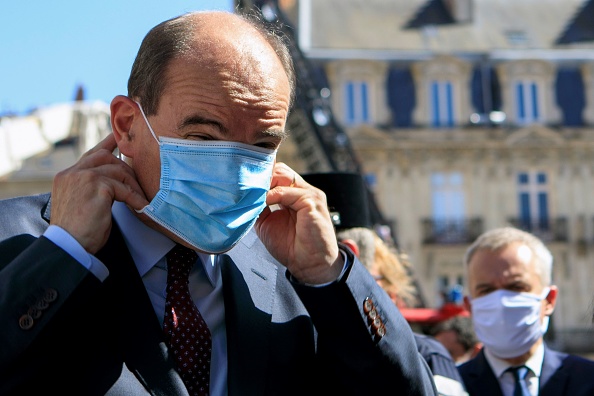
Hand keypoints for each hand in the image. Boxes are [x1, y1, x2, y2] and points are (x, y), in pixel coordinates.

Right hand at [50, 134, 147, 253]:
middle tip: (138, 183)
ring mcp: (84, 177)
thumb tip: (114, 184)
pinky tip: (141, 207)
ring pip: (117, 170)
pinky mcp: (97, 186)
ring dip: (133, 185)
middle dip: (125, 167)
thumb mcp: (82, 203)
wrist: (69, 246)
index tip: (118, 137)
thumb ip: (92, 188)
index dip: (106, 144)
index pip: (90, 154)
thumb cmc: (78, 232)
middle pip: (106, 157)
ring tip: (141, 199)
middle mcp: (72, 173)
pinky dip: (135, 198)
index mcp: (67, 176)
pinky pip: (123, 188)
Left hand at [255, 163, 342, 283]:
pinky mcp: (312, 202)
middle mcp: (304, 191)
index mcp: (295, 195)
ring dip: (265, 184)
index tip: (242, 184)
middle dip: (262, 177)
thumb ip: (259, 208)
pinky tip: (261, 202)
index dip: (261, 177)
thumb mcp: (268, 223)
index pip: (278, 174)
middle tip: (245, 187)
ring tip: (250, 194)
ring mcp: (310, 195)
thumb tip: (244, 197)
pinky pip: (287, 192)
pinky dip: (271, 195)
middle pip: (280, 170)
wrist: (311, 266)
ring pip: (283, 176)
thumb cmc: (293, 247)